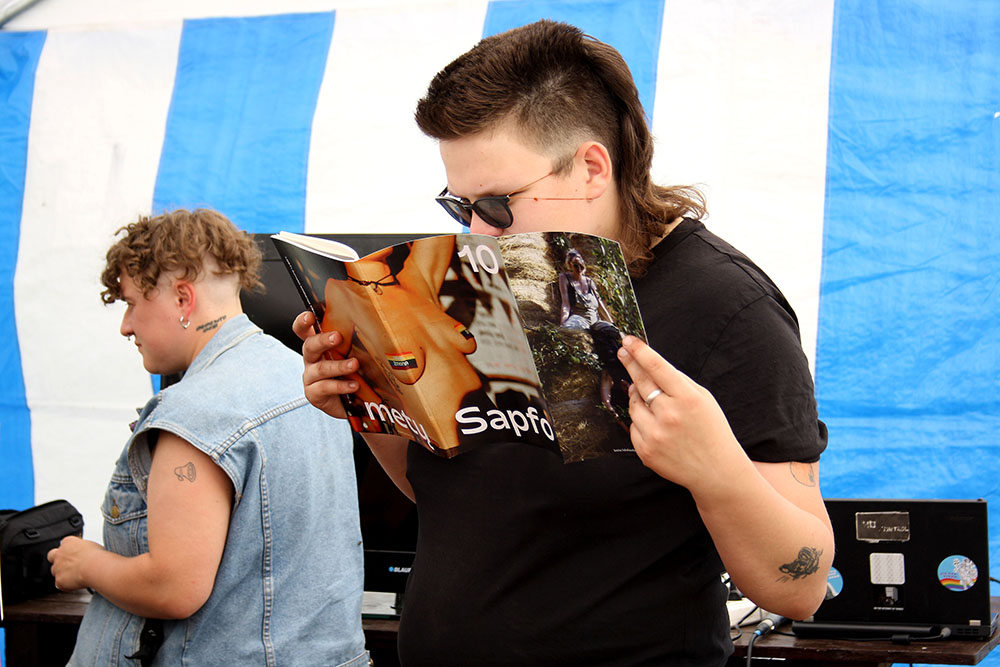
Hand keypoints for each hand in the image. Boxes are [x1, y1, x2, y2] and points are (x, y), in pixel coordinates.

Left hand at [47, 536, 102, 590]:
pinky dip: (67, 585)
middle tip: (68, 564)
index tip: (75, 553)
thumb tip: (85, 551)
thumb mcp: (92, 545)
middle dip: (57, 560)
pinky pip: (60, 584)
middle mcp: (59, 554)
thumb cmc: (96, 556)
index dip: (69, 550)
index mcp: (68, 542)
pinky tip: (77, 583)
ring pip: (55, 571)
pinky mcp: (59, 581)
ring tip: (76, 575)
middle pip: (52, 556)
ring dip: (62, 573)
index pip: (64, 544)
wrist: (94, 568)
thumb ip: (83, 547)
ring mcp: (57, 568)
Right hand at [292, 311, 361, 418]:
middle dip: (322, 340)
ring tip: (354, 364)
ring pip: (321, 368)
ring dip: (338, 366)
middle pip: (309, 346)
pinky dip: (341, 386)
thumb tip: (377, 324)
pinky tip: (354, 385)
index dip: (303, 322)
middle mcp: (312, 359)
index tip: (309, 315)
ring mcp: (311, 377)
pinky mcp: (314, 393)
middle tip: (337, 337)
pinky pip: (325, 387)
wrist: (352, 403)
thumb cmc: (352, 373)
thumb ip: (357, 342)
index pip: (304, 331)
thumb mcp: (353, 354)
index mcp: (318, 346)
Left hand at [617, 336, 745, 492]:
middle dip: (630, 363)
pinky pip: (632, 426)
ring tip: (654, 403)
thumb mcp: (703, 399)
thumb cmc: (711, 430)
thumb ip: (677, 382)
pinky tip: (656, 426)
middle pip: (640, 381)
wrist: (716, 471)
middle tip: (622, 351)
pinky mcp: (645, 450)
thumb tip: (647, 367)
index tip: (627, 340)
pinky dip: (640, 421)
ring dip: (637, 398)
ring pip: (633, 404)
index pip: (657, 367)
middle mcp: (669, 415)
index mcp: (687, 398)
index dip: (639, 351)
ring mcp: (655, 434)